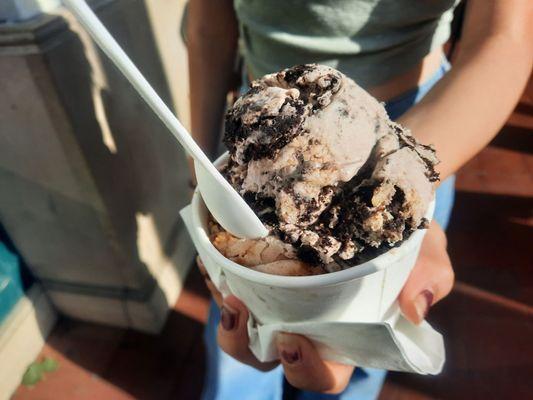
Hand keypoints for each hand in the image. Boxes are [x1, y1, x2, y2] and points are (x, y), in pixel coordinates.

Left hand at [196, 220, 453, 393]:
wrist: (379, 187)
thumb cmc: (406, 232)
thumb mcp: (426, 249)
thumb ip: (430, 275)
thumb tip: (413, 308)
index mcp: (345, 334)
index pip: (324, 372)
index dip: (306, 368)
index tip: (293, 341)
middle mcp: (306, 319)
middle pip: (265, 354)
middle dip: (246, 344)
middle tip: (241, 309)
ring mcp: (277, 294)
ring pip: (239, 325)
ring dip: (226, 315)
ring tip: (224, 286)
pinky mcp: (257, 265)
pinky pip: (228, 278)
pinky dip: (218, 272)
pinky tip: (215, 253)